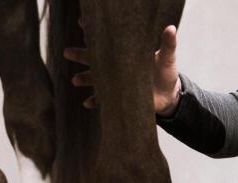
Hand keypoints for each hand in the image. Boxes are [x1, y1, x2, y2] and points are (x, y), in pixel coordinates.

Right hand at [63, 24, 181, 113]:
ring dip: (85, 79)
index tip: (83, 23)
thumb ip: (168, 44)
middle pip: (95, 58)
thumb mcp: (168, 58)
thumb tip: (171, 28)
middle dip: (81, 55)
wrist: (169, 96)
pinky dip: (96, 101)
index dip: (95, 31)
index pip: (109, 39)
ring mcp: (116, 82)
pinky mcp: (119, 97)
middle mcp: (117, 67)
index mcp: (126, 52)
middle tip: (67, 52)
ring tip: (76, 80)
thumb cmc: (166, 73)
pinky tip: (87, 102)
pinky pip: (104, 100)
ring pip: (96, 79)